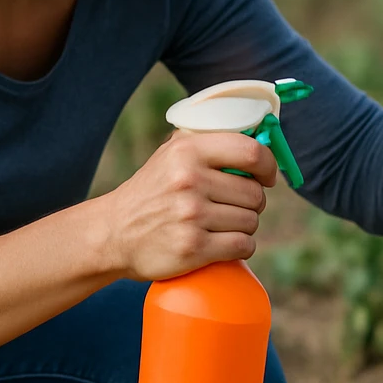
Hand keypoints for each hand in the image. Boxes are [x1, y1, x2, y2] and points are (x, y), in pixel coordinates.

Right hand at [98, 129, 277, 281]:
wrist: (114, 233)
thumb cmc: (153, 191)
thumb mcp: (172, 154)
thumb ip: (209, 142)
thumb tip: (260, 134)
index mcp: (188, 151)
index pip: (251, 152)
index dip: (268, 165)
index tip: (267, 176)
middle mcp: (189, 181)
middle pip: (255, 193)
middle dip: (253, 202)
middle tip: (234, 205)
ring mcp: (191, 216)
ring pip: (251, 221)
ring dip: (244, 225)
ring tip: (220, 223)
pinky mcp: (193, 248)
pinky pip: (243, 246)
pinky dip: (240, 246)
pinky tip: (222, 242)